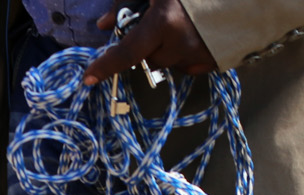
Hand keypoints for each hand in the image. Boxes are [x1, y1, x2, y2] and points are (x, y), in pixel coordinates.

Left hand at [82, 0, 216, 87]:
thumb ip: (125, 3)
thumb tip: (104, 26)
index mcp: (164, 22)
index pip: (126, 52)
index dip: (106, 66)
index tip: (89, 78)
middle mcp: (181, 42)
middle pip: (148, 60)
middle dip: (147, 48)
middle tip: (156, 28)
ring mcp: (199, 53)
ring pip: (169, 64)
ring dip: (167, 51)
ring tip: (180, 28)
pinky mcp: (215, 60)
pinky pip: (188, 67)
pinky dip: (185, 56)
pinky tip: (194, 36)